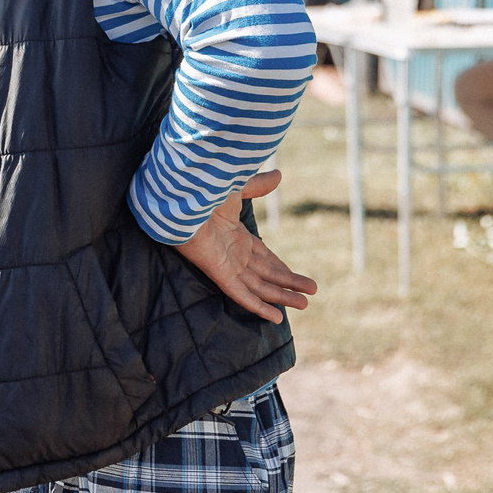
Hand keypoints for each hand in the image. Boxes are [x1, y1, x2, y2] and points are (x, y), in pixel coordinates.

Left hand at [175, 171, 316, 323]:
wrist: (182, 200)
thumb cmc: (202, 192)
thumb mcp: (236, 188)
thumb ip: (257, 187)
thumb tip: (279, 175)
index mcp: (237, 236)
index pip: (265, 257)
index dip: (282, 268)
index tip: (298, 278)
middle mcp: (234, 254)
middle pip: (267, 274)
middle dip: (289, 284)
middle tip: (311, 294)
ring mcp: (228, 265)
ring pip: (260, 287)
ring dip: (282, 296)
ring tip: (304, 305)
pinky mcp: (220, 274)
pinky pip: (242, 294)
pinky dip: (259, 306)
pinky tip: (275, 317)